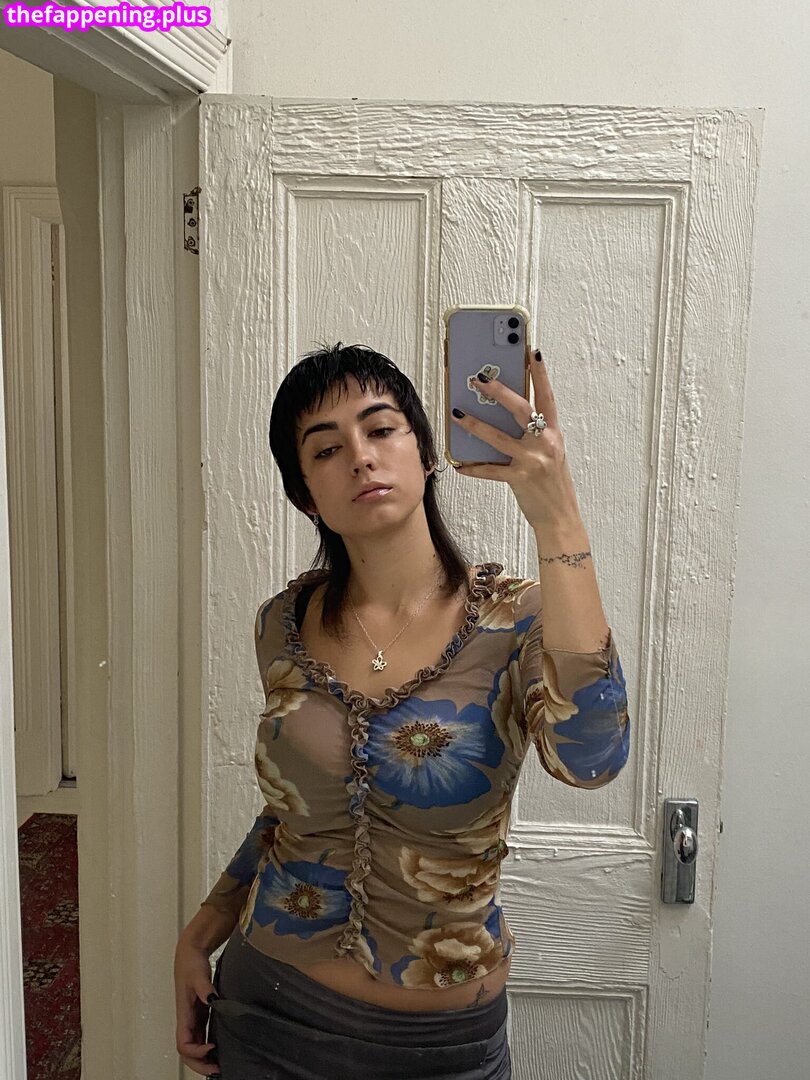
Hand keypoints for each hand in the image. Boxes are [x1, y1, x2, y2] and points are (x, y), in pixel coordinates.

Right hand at [174, 937, 220, 1076]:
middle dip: (200, 1063)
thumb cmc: (191, 962)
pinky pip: (201, 1037)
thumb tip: (212, 999)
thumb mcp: (198, 973)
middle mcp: (187, 1019)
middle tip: (217, 1069)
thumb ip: (205, 987)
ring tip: (220, 1065)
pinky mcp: (201, 1014)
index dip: (195, 1052)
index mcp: (183, 1013)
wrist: (192, 952)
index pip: (183, 1043)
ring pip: (194, 1046)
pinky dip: (207, 1048)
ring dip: (204, 1059)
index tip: (211, 1048)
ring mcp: (193, 1018)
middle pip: (187, 1052)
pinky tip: (220, 1049)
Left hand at [450, 349, 579, 530]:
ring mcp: (532, 461)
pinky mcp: (519, 479)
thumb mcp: (550, 453)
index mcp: (553, 434)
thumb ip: (534, 435)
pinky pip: (490, 470)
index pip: (547, 397)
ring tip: (457, 413)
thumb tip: (506, 418)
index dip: (541, 373)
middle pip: (520, 409)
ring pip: (497, 437)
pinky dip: (473, 467)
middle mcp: (544, 443)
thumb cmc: (553, 485)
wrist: (561, 517)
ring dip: (474, 425)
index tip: (533, 352)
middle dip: (499, 391)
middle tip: (479, 378)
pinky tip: (459, 464)